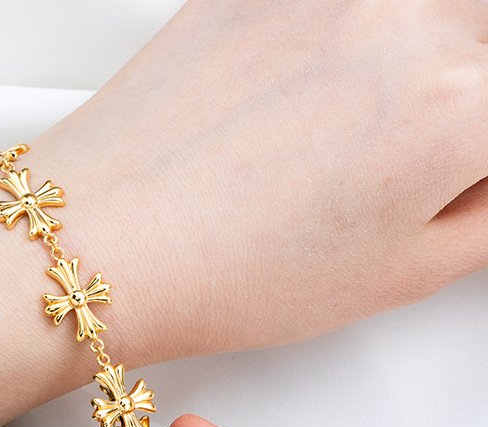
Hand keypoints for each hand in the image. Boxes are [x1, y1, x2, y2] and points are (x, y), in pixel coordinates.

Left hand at [0, 0, 487, 426]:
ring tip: (348, 131)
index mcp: (458, 108)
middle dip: (460, 102)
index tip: (457, 173)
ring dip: (407, 61)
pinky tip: (300, 99)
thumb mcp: (401, 274)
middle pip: (478, 41)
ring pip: (417, 13)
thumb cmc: (222, 274)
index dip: (476, 161)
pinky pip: (336, 7)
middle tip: (404, 156)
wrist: (102, 242)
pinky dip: (340, 41)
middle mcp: (401, 19)